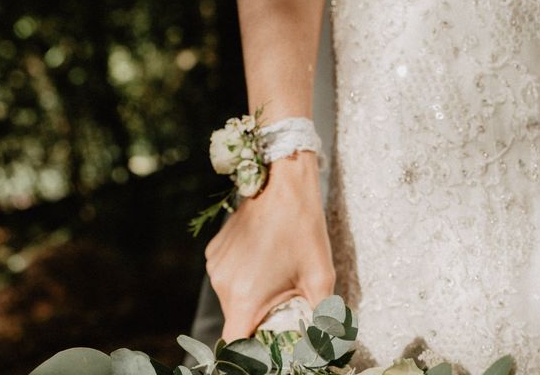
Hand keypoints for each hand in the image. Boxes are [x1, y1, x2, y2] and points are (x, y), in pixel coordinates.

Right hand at [205, 151, 334, 341]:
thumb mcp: (320, 277)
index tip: (265, 350)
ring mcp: (215, 266)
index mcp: (246, 297)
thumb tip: (325, 346)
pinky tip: (261, 258)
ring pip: (231, 297)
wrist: (283, 185)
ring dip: (249, 296)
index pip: (234, 346)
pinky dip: (241, 276)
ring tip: (274, 276)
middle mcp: (223, 284)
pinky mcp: (213, 250)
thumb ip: (321, 318)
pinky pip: (225, 275)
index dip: (249, 355)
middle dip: (257, 319)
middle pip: (235, 319)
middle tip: (282, 305)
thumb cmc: (303, 230)